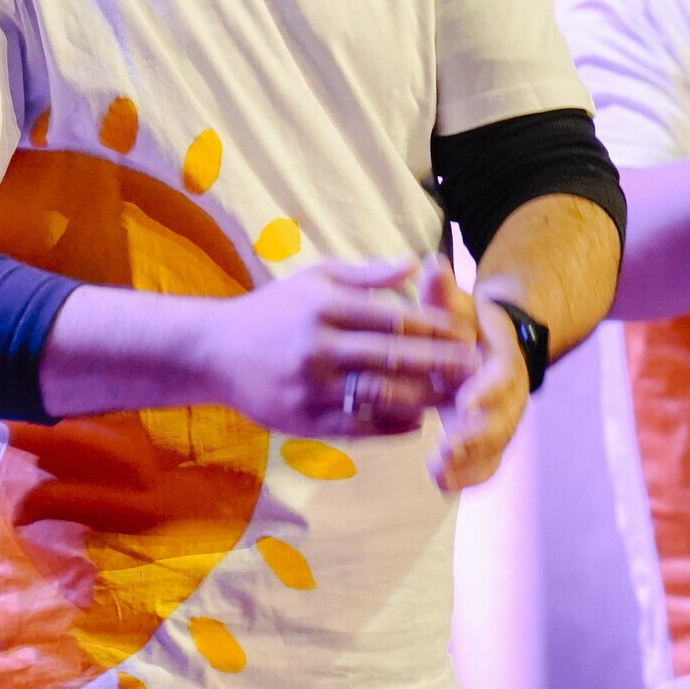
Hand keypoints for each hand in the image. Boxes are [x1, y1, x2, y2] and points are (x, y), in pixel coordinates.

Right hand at [202, 254, 480, 436]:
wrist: (213, 352)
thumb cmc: (271, 311)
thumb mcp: (314, 280)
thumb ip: (366, 276)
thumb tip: (414, 261)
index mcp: (323, 307)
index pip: (393, 317)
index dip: (435, 327)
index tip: (466, 332)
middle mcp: (318, 347)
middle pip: (394, 357)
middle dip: (441, 362)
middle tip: (476, 366)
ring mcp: (310, 386)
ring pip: (381, 395)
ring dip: (423, 397)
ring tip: (452, 396)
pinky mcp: (303, 419)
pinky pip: (359, 426)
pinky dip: (392, 425)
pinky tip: (414, 419)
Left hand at [429, 296, 530, 491]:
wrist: (490, 345)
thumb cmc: (465, 323)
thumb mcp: (457, 305)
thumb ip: (444, 292)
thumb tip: (432, 263)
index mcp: (503, 361)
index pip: (501, 378)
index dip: (485, 391)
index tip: (464, 403)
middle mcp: (509, 396)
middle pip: (500, 422)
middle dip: (474, 439)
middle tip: (445, 451)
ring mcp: (501, 422)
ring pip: (493, 449)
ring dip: (468, 465)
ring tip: (438, 476)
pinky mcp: (488, 442)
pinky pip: (484, 465)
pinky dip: (468, 478)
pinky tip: (441, 488)